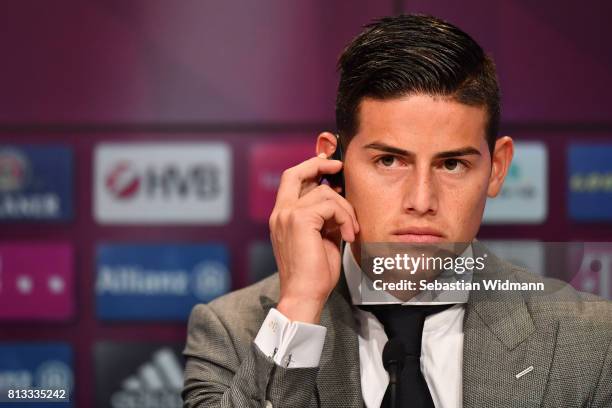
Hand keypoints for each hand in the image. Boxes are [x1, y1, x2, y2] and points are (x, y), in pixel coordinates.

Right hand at [269, 153, 358, 323]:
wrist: (305, 294)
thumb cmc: (314, 273)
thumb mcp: (322, 238)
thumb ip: (325, 217)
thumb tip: (339, 200)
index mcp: (283, 217)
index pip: (291, 181)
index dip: (309, 167)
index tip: (328, 165)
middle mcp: (281, 213)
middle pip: (295, 173)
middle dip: (319, 164)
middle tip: (338, 166)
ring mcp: (288, 215)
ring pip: (324, 192)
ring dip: (345, 209)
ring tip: (350, 229)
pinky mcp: (300, 220)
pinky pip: (331, 206)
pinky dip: (345, 218)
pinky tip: (348, 235)